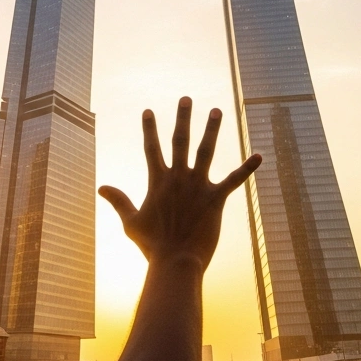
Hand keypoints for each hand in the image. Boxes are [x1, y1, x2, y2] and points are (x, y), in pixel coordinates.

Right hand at [99, 96, 261, 269]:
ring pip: (206, 151)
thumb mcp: (131, 222)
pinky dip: (247, 168)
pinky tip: (259, 156)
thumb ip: (118, 201)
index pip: (152, 148)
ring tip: (217, 111)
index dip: (150, 129)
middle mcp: (178, 178)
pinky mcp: (216, 199)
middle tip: (186, 98)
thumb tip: (101, 187)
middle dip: (183, 118)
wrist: (175, 262)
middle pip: (180, 141)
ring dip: (212, 130)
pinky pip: (235, 180)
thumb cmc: (152, 246)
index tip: (148, 110)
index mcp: (158, 182)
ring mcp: (198, 187)